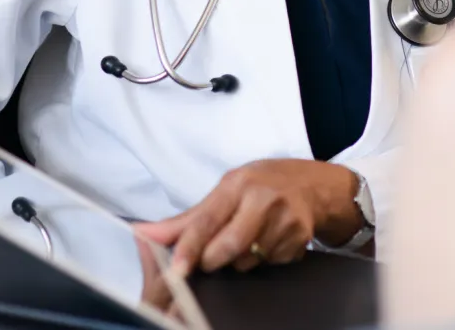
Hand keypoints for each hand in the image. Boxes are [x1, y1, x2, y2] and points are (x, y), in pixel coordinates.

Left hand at [135, 160, 362, 276]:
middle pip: (229, 246)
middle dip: (213, 259)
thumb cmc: (260, 185)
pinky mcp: (300, 238)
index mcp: (236, 184)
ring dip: (239, 260)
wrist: (311, 184)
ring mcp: (284, 219)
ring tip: (247, 237)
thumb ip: (185, 219)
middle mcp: (262, 199)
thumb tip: (144, 233)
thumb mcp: (224, 191)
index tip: (176, 269)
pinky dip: (263, 260)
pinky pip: (269, 264)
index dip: (189, 247)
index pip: (206, 220)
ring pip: (247, 261)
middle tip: (210, 258)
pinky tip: (268, 240)